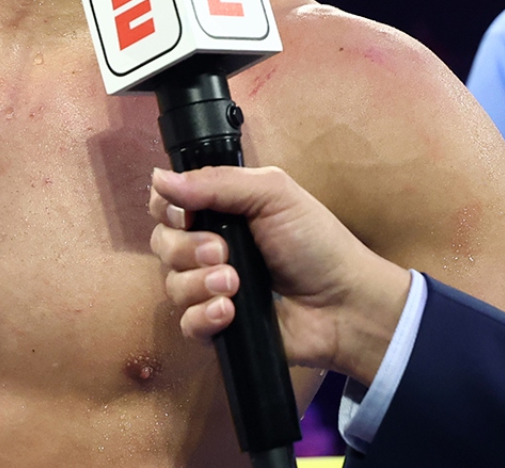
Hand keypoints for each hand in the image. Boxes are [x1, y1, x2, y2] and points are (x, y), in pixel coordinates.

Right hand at [148, 165, 411, 383]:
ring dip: (200, 283)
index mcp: (219, 210)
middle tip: (223, 252)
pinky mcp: (217, 326)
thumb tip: (160, 178)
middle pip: (163, 243)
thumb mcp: (272, 193)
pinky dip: (203, 316)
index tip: (186, 215)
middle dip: (186, 248)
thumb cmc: (316, 242)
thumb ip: (216, 182)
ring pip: (172, 285)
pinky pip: (186, 323)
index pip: (166, 204)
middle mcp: (209, 247)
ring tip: (235, 283)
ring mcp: (211, 288)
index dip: (167, 208)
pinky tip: (230, 312)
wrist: (344, 302)